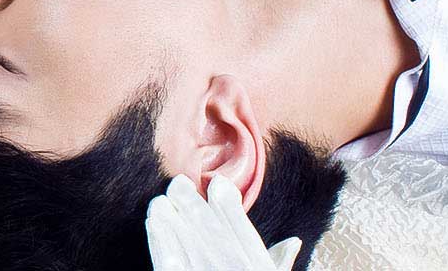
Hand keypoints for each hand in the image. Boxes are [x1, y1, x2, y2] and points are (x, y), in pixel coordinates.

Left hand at [146, 175, 302, 270]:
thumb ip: (279, 263)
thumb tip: (292, 242)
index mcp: (257, 267)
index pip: (241, 229)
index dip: (228, 203)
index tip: (217, 184)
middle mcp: (234, 270)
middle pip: (210, 230)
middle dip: (192, 204)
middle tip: (177, 184)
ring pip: (187, 243)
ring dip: (170, 220)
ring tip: (158, 203)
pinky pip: (171, 265)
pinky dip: (162, 246)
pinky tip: (155, 229)